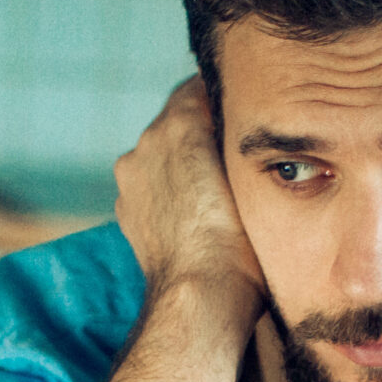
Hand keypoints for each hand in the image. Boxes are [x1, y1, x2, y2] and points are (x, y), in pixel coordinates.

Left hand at [114, 76, 264, 308]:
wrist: (203, 293)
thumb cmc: (240, 237)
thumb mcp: (253, 171)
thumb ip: (237, 132)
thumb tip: (236, 119)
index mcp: (179, 121)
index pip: (199, 88)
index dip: (223, 99)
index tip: (244, 112)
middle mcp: (148, 140)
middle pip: (178, 121)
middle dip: (201, 132)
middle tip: (235, 152)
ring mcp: (132, 176)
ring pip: (162, 154)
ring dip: (184, 163)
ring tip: (216, 187)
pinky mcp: (128, 208)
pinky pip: (151, 186)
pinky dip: (170, 192)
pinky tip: (195, 211)